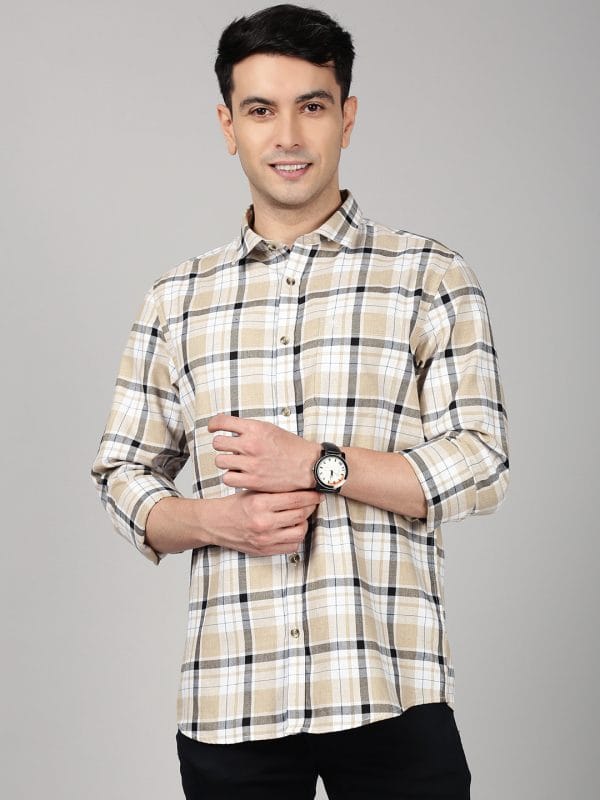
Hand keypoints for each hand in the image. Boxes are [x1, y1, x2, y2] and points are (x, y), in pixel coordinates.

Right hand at [206, 490, 322, 555]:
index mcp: (260, 504)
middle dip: (311, 507)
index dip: (311, 496)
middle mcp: (263, 522)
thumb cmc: (235, 505)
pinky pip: (291, 546)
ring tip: (302, 515)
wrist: (216, 524)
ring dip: (304, 522)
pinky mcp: (265, 550)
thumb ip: (275, 491)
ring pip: (300, 532)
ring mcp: (265, 539)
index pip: (295, 500)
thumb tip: (302, 488)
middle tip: (313, 502)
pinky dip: (296, 537)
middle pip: (300, 515)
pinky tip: (292, 528)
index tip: (317, 493)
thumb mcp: (253, 492)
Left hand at [208, 414, 320, 492]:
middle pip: (217, 443)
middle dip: (221, 446)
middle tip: (228, 449)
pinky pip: (227, 478)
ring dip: (225, 462)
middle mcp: (251, 445)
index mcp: (255, 428)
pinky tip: (239, 475)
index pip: (223, 422)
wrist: (309, 466)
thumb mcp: (271, 429)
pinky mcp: (252, 481)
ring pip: (220, 461)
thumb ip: (251, 429)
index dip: (213, 424)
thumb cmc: (292, 448)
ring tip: (235, 463)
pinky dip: (231, 477)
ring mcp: (251, 464)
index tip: (213, 428)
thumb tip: (232, 430)